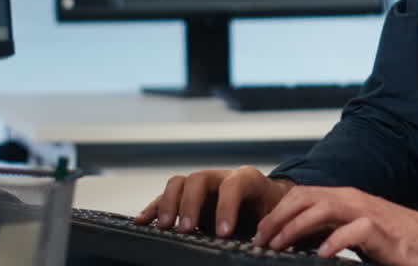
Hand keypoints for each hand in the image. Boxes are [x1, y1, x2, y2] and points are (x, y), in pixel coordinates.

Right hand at [132, 166, 293, 237]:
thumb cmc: (270, 207)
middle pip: (199, 179)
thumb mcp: (275, 214)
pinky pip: (166, 197)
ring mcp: (202, 185)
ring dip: (169, 204)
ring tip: (165, 227)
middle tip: (187, 229)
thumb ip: (265, 225)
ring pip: (179, 183)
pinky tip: (143, 221)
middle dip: (190, 204)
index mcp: (247, 178)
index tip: (223, 233)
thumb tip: (261, 240)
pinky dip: (154, 208)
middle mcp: (221, 177)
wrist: (267, 201)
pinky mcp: (188, 196)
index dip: (226, 208)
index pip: (233, 185)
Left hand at [253, 186, 417, 265]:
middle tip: (261, 239)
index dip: (278, 212)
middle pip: (307, 197)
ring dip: (297, 227)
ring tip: (280, 245)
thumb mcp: (355, 233)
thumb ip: (331, 232)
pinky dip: (335, 241)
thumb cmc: (396, 241)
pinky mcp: (382, 231)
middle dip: (279, 217)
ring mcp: (368, 213)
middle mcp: (354, 200)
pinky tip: (322, 254)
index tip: (260, 233)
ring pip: (325, 208)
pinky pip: (354, 230)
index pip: (303, 195)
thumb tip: (300, 243)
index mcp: (345, 200)